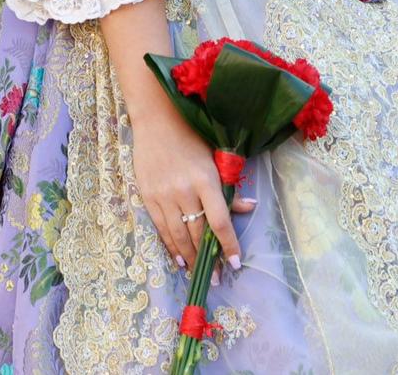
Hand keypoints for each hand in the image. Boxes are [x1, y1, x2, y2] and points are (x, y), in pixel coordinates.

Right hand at [129, 93, 256, 276]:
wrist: (157, 119)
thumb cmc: (192, 136)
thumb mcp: (216, 157)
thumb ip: (229, 186)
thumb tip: (249, 207)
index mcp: (205, 179)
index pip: (220, 220)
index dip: (228, 244)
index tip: (235, 262)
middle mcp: (184, 190)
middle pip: (198, 232)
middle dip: (209, 258)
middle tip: (218, 277)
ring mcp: (163, 195)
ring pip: (178, 234)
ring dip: (189, 257)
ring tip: (198, 273)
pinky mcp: (147, 196)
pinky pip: (161, 228)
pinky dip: (171, 246)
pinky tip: (179, 259)